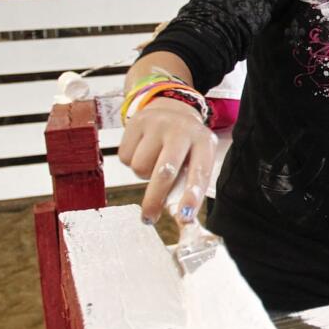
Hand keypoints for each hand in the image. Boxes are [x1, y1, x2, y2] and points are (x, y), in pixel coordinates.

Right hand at [118, 97, 217, 225]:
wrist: (170, 110)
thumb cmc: (186, 145)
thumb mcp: (196, 158)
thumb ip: (189, 183)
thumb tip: (181, 217)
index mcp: (203, 142)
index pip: (199, 172)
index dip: (192, 195)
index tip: (185, 216)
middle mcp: (182, 130)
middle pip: (165, 172)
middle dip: (155, 199)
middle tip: (149, 218)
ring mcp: (158, 124)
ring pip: (140, 167)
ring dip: (143, 175)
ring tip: (153, 162)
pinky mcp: (136, 123)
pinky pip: (125, 158)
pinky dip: (131, 162)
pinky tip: (142, 150)